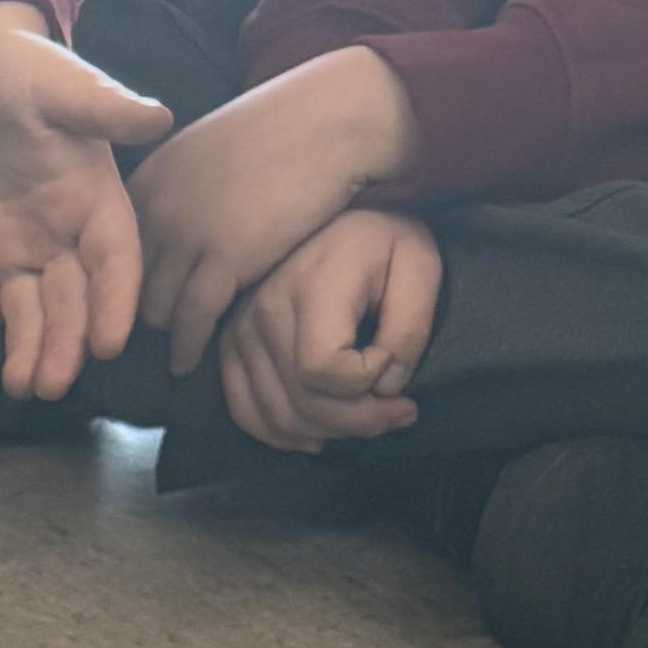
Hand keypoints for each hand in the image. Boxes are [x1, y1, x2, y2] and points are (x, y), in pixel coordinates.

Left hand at [0, 1, 171, 403]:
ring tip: (21, 386)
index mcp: (93, 201)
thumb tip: (158, 115)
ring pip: (28, 315)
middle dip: (66, 343)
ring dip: (27, 351)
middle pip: (72, 301)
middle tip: (55, 384)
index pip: (113, 261)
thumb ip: (102, 108)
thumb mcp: (59, 84)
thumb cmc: (19, 73)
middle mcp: (60, 237)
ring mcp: (16, 254)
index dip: (114, 302)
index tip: (111, 343)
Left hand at [130, 45, 420, 378]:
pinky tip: (186, 363)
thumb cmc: (280, 131)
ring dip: (163, 334)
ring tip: (171, 353)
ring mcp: (187, 236)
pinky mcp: (225, 259)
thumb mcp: (204, 154)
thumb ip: (177, 195)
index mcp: (146, 183)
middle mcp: (155, 211)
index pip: (112, 252)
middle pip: (126, 285)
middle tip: (145, 342)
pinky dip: (186, 347)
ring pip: (154, 309)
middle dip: (133, 314)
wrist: (329, 120)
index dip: (119, 284)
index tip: (125, 308)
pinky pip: (191, 320)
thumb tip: (171, 233)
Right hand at [213, 202, 443, 454]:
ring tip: (366, 419)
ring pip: (276, 415)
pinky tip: (318, 432)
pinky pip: (245, 412)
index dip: (367, 383)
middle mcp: (263, 313)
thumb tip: (386, 386)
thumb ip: (411, 327)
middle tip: (398, 414)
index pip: (323, 371)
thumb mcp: (419, 266)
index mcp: (311, 288)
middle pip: (301, 402)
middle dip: (359, 422)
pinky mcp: (229, 347)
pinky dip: (281, 434)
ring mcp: (239, 333)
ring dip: (327, 432)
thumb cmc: (383, 238)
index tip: (394, 362)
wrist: (336, 214)